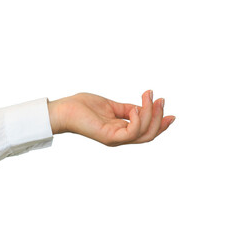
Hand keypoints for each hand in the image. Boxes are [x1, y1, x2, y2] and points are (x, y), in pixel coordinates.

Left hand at [47, 90, 175, 145]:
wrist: (64, 109)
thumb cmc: (84, 107)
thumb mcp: (112, 106)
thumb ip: (128, 108)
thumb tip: (144, 106)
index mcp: (121, 130)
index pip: (146, 132)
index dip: (161, 124)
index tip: (171, 113)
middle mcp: (121, 137)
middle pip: (149, 135)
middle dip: (159, 117)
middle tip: (160, 99)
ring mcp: (115, 138)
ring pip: (143, 134)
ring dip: (150, 114)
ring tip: (148, 96)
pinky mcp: (109, 136)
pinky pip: (132, 132)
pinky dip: (138, 119)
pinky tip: (134, 107)